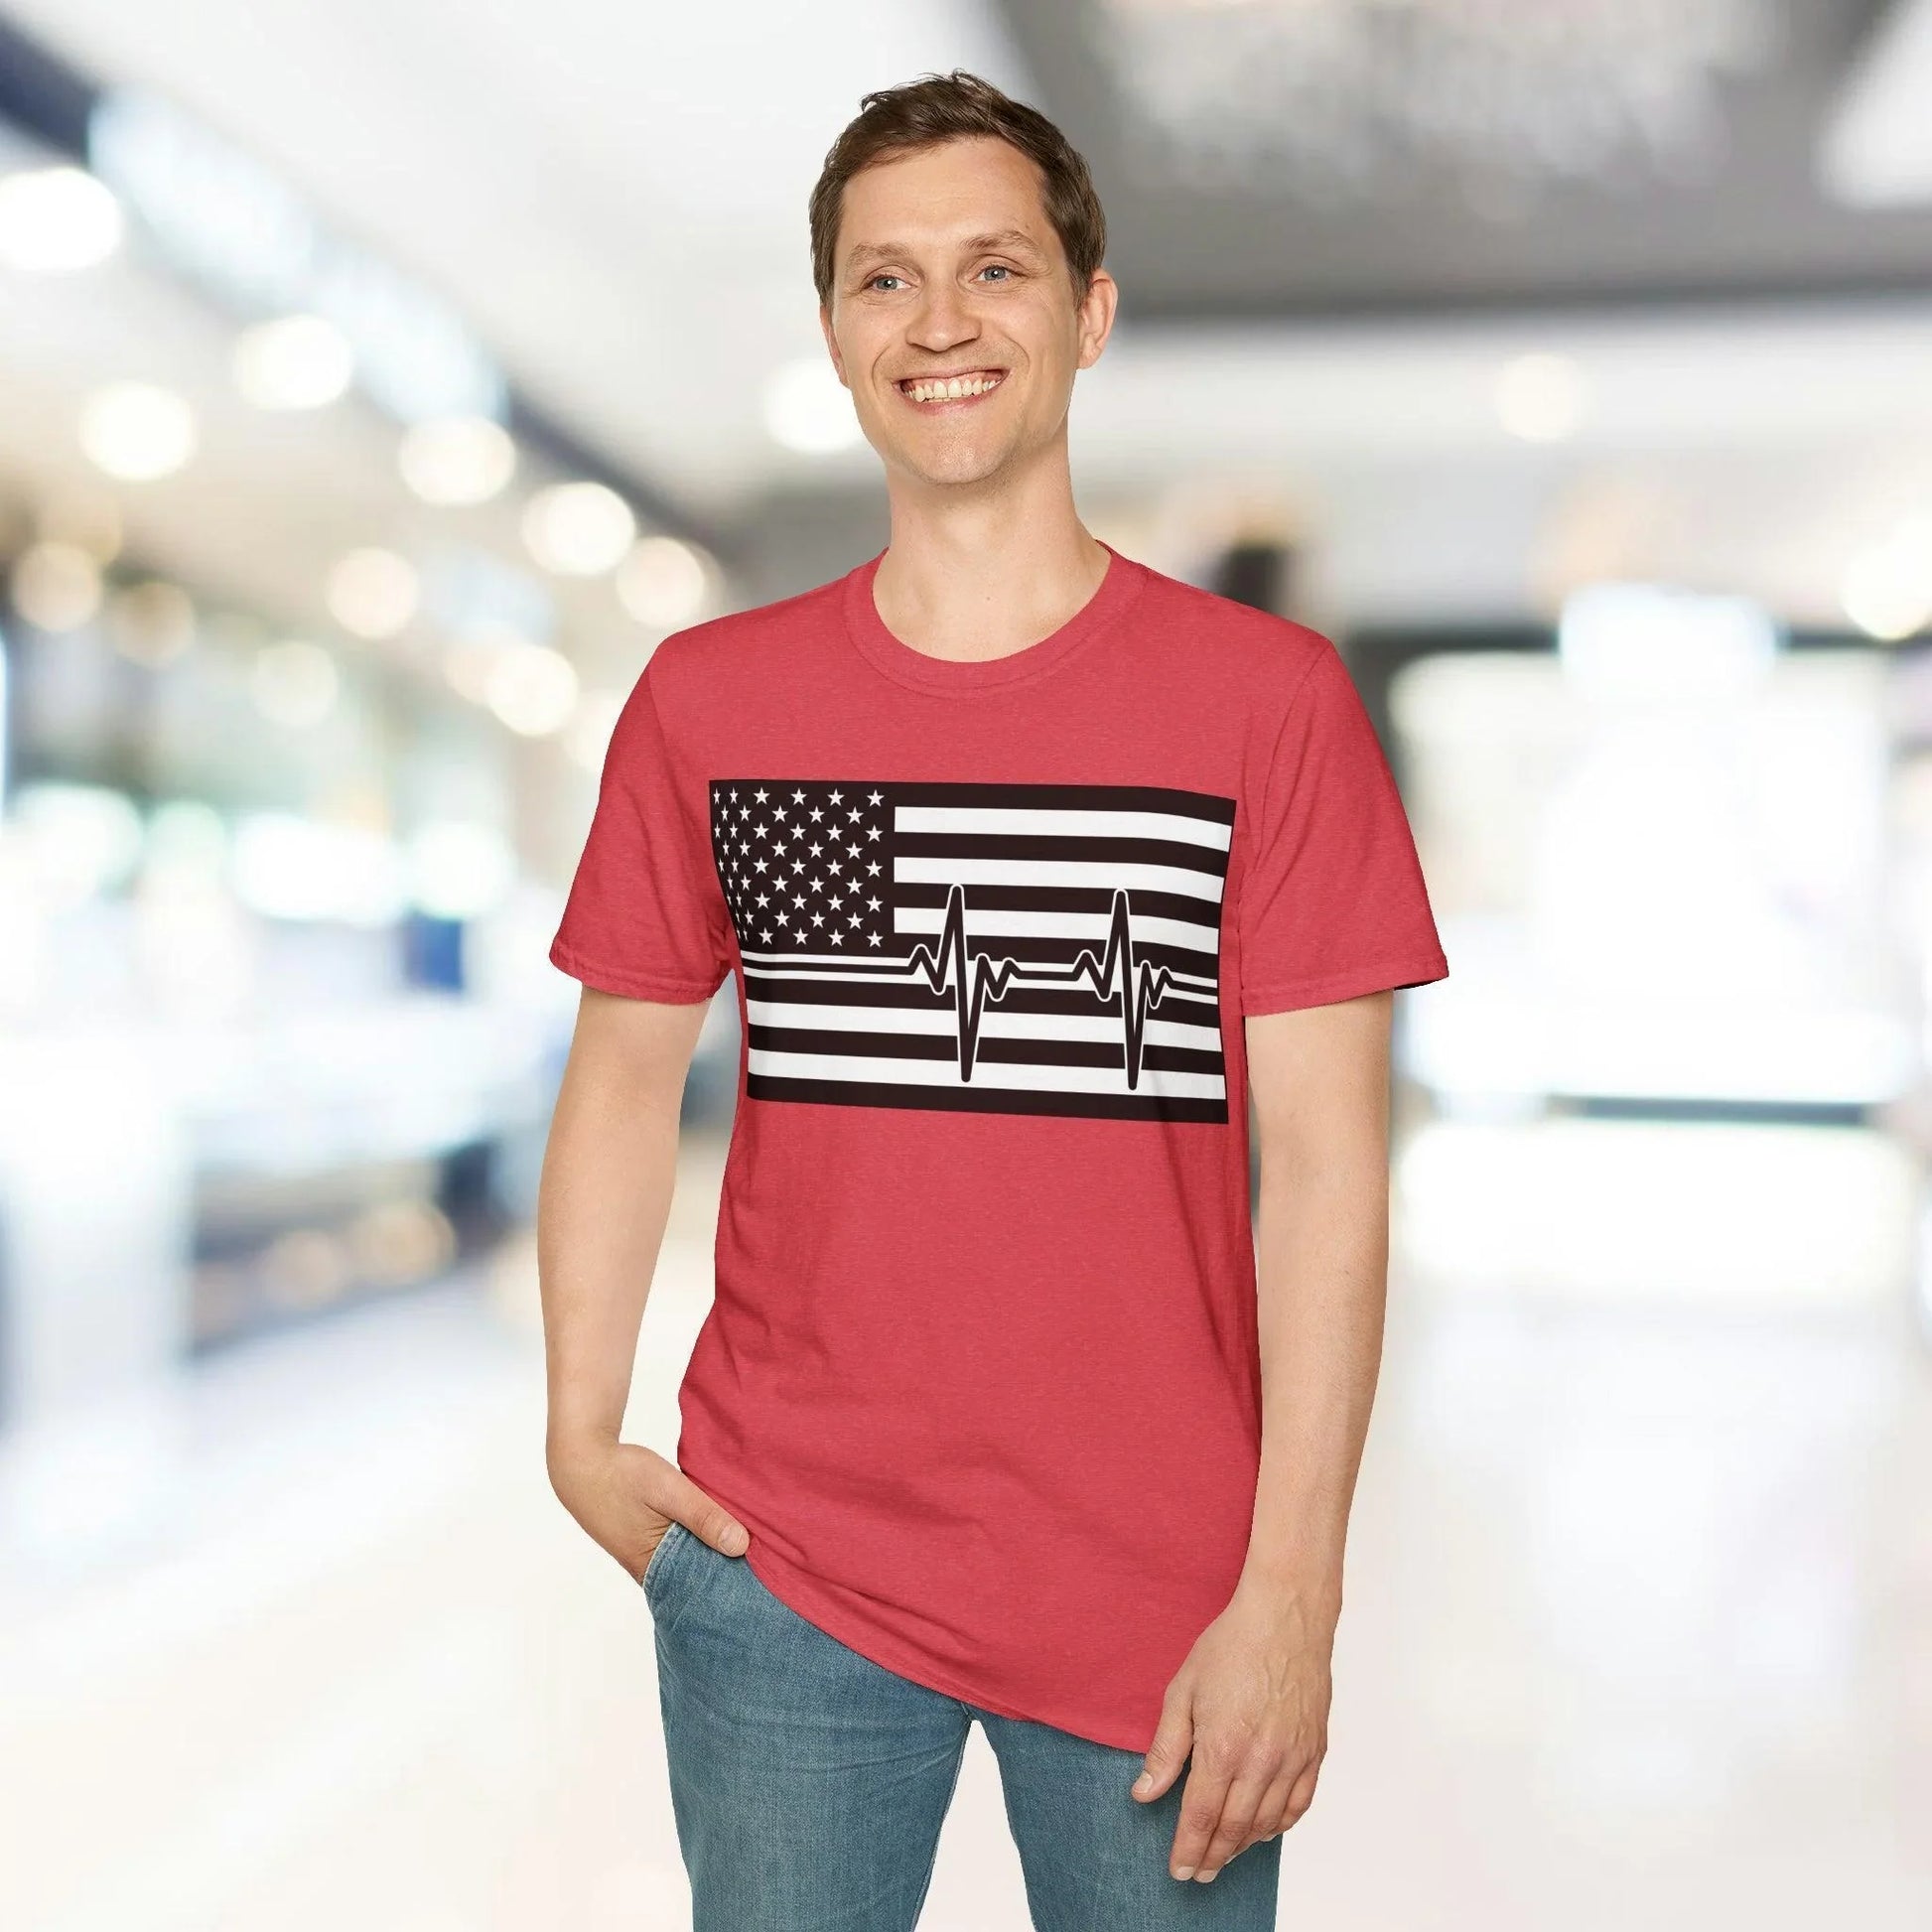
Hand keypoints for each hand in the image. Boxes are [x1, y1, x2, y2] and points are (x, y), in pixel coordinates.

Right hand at [547, 1435, 749, 1581]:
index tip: (765, 1582)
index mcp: (654, 1567)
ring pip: (689, 1563)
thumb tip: (741, 1546)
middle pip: (697, 1579)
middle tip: (768, 1565)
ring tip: (753, 1548)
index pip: (701, 1591)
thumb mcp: (668, 1489)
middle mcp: (649, 1570)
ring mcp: (644, 1557)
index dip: (731, 1586)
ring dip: (713, 1554)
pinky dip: (698, 1541)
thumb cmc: (622, 1475)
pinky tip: (720, 1530)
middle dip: (727, 1572)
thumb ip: (703, 1516)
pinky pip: (678, 1549)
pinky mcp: (643, 1541)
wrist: (580, 1461)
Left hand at [1130, 1573, 1332, 1881]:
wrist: (1285, 1617)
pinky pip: (1299, 1804)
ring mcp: (1292, 1758)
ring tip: (1224, 1854)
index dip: (1188, 1849)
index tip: (1178, 1870)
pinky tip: (1264, 1829)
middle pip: (1234, 1828)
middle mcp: (1261, 1761)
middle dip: (1212, 1856)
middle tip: (1199, 1873)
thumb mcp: (1183, 1691)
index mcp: (1223, 1746)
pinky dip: (1280, 1825)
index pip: (1200, 1816)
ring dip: (1244, 1846)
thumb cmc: (1231, 1645)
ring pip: (1267, 1823)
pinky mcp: (1315, 1751)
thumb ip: (1166, 1749)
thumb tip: (1145, 1792)